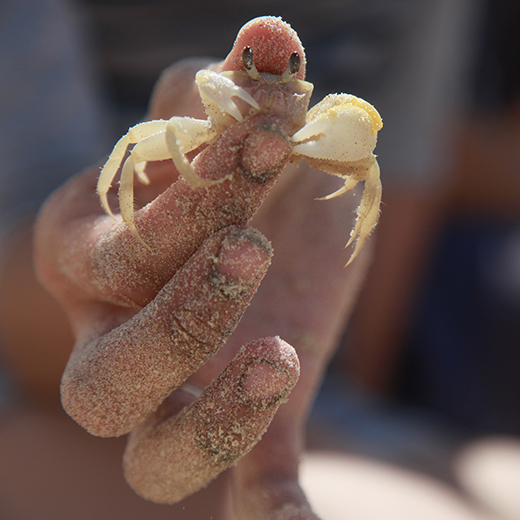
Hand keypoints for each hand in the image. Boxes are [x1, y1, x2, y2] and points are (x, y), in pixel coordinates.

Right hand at [35, 23, 372, 519]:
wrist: (285, 230)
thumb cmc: (254, 175)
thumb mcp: (250, 127)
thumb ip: (248, 89)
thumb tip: (269, 38)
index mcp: (98, 253)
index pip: (115, 246)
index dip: (189, 196)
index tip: (265, 138)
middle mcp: (118, 335)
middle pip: (107, 373)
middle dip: (176, 313)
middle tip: (250, 251)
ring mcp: (181, 393)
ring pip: (154, 454)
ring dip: (210, 418)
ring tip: (278, 355)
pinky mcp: (249, 422)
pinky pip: (245, 486)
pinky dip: (272, 510)